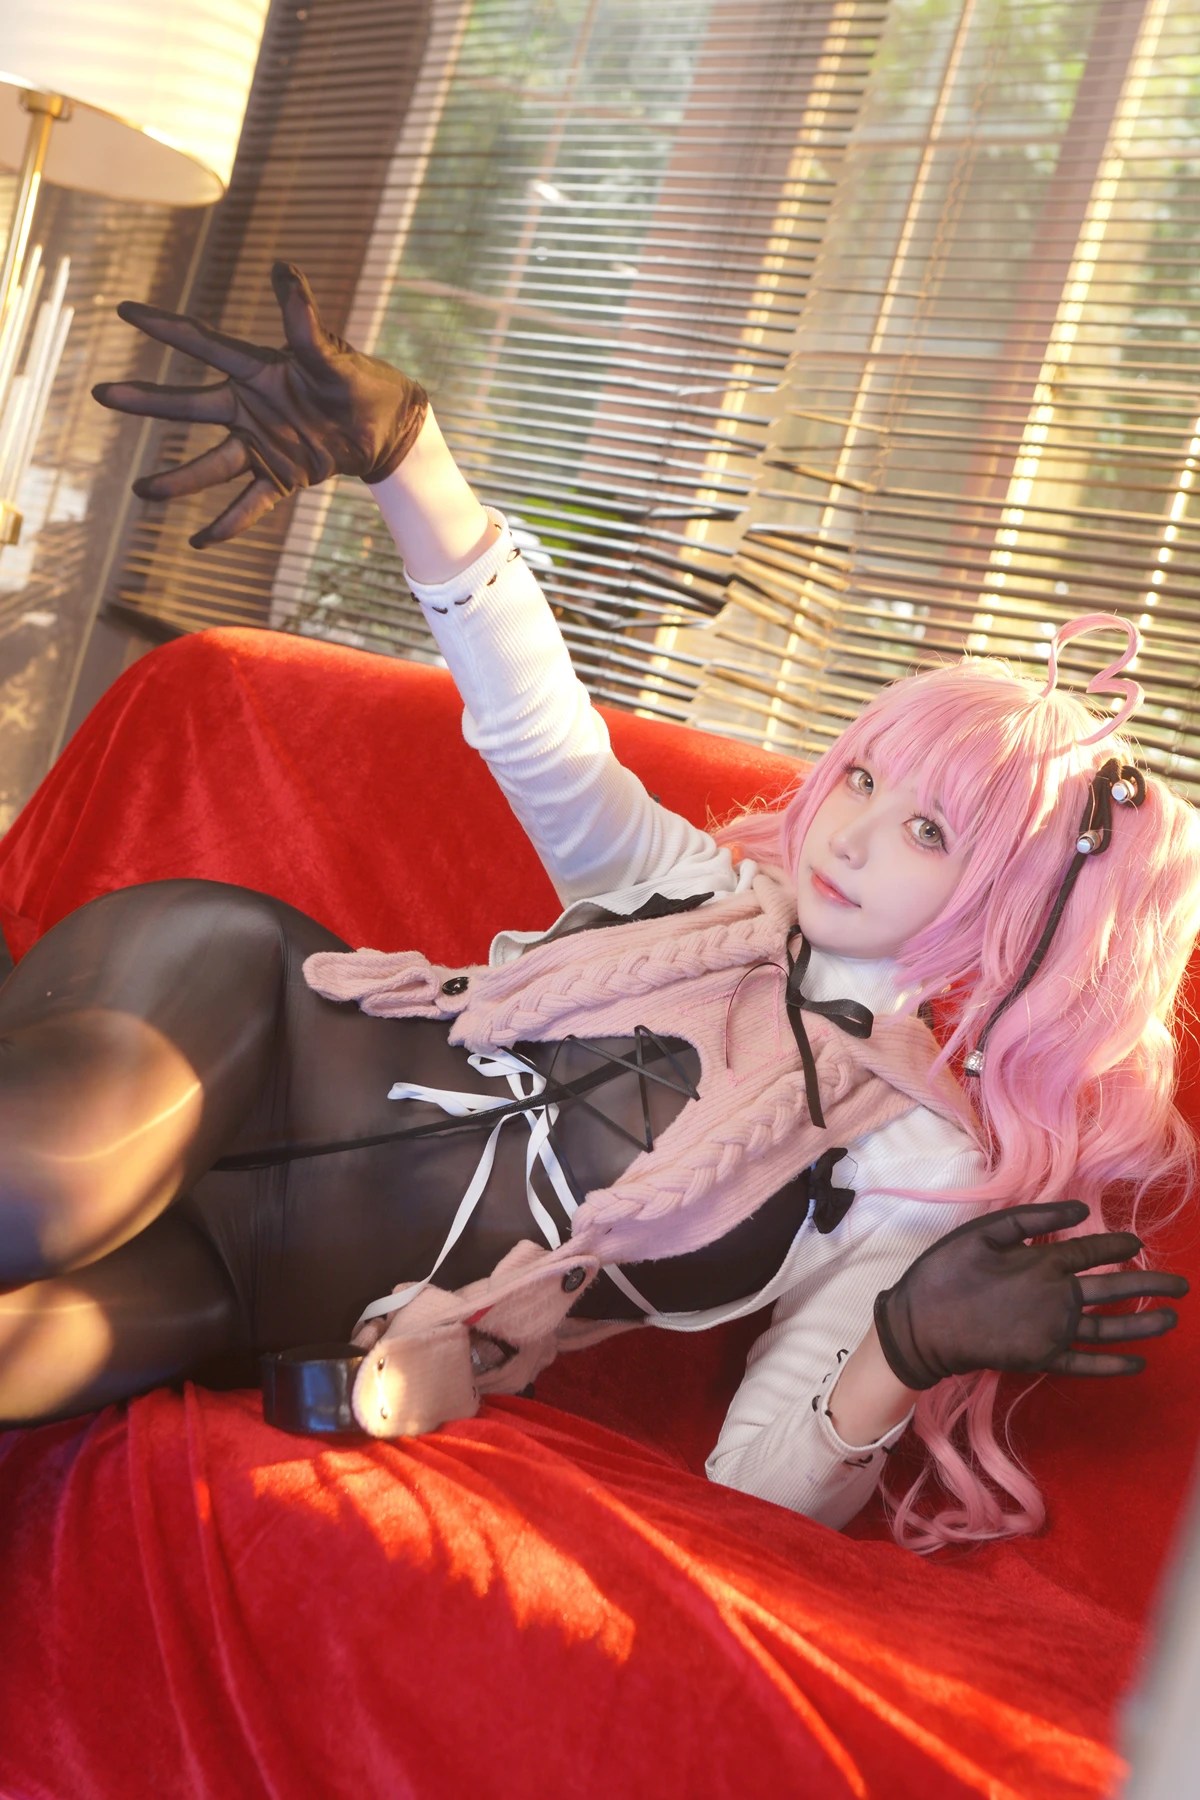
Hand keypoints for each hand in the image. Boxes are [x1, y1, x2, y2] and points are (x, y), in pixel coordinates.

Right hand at [91, 262, 426, 547]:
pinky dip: (228, 523)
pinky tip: (200, 541)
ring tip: (141, 492)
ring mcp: (261, 445)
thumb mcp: (331, 355)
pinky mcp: (280, 476)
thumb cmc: (359, 382)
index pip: (204, 343)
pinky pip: (249, 504)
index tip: (124, 310)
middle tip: (104, 394)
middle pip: (190, 406)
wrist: (386, 427)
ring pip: (212, 465)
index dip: (165, 327)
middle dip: (147, 401)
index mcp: (258, 371)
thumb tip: (284, 270)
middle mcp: (249, 408)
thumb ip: (304, 322)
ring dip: (178, 481)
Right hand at [874, 1200, 1187, 1388]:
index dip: (1117, 1245)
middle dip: (1150, 1284)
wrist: (922, 1327)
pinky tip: (1137, 1364)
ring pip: (1109, 1327)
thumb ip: (1032, 1220)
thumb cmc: (946, 1272)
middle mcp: (1058, 1298)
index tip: (1136, 1242)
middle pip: (1113, 1288)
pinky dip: (1112, 1365)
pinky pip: (1086, 1364)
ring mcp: (1054, 1332)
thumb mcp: (983, 1232)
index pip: (1093, 1251)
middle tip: (1180, 1287)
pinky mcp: (1043, 1359)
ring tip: (1171, 1320)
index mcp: (1044, 1263)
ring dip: (1143, 1324)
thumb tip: (1079, 1210)